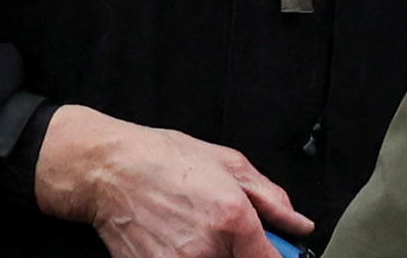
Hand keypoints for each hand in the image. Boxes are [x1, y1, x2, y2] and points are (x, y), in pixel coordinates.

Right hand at [36, 106, 301, 257]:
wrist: (108, 170)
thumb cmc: (163, 158)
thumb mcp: (228, 163)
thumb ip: (271, 199)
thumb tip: (298, 224)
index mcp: (232, 218)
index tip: (271, 252)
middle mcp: (208, 250)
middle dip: (240, 253)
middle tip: (226, 235)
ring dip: (215, 255)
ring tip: (194, 232)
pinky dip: (187, 256)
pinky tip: (176, 241)